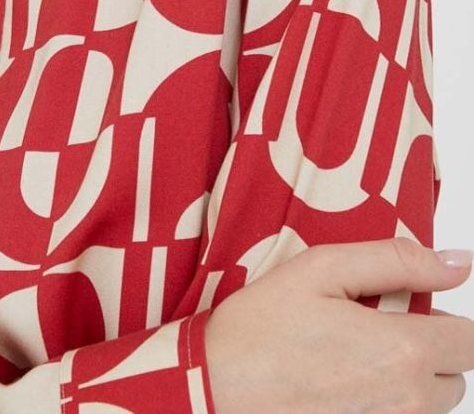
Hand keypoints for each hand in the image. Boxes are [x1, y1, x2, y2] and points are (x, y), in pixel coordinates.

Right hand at [203, 237, 473, 412]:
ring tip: (350, 358)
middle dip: (427, 349)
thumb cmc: (260, 329)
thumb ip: (397, 261)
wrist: (214, 390)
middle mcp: (406, 403)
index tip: (407, 307)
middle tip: (370, 328)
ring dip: (406, 382)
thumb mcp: (322, 269)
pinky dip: (380, 403)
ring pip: (428, 406)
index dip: (444, 317)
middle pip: (454, 377)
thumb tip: (457, 263)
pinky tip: (340, 385)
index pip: (470, 340)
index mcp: (402, 352)